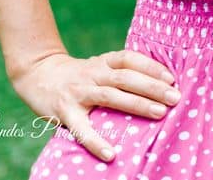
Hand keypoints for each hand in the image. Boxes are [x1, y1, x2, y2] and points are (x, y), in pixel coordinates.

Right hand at [11, 50, 179, 161]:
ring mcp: (78, 92)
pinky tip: (111, 154)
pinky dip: (96, 142)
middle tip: (175, 97)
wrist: (37, 74)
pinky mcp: (64, 111)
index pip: (130, 59)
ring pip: (111, 95)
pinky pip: (82, 129)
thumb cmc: (79, 75)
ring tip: (159, 114)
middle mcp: (92, 73)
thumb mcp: (100, 66)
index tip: (172, 77)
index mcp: (103, 61)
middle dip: (152, 86)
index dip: (151, 66)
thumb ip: (121, 74)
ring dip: (137, 104)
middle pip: (125, 77)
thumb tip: (160, 86)